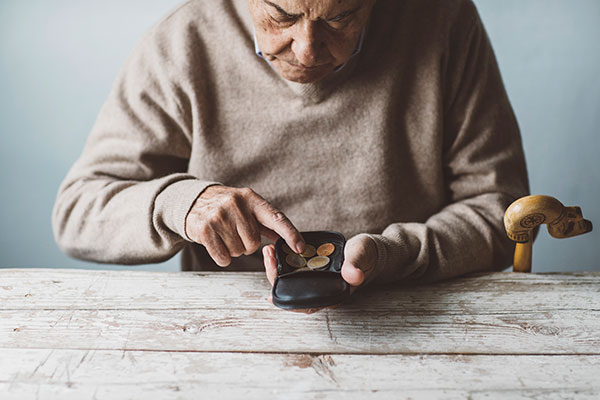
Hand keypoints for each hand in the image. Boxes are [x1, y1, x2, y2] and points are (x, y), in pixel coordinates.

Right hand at [186, 185, 304, 266]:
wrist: (193, 200)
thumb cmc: (225, 206)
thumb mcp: (247, 207)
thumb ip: (267, 222)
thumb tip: (290, 238)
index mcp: (251, 199)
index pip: (276, 218)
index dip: (290, 234)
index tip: (300, 247)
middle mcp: (236, 204)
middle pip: (254, 243)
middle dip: (246, 245)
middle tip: (236, 234)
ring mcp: (219, 216)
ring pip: (238, 251)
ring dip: (233, 250)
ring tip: (225, 236)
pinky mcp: (205, 229)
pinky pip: (223, 257)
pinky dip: (222, 257)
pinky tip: (217, 244)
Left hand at [262, 234, 378, 312]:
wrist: (371, 250)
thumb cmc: (369, 255)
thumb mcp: (363, 255)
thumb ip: (357, 263)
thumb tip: (352, 275)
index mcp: (333, 293)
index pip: (306, 304)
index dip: (288, 302)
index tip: (271, 295)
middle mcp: (322, 290)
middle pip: (293, 291)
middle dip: (276, 277)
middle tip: (269, 257)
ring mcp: (317, 280)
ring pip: (291, 280)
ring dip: (277, 268)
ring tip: (269, 251)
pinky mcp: (314, 268)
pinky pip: (295, 268)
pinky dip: (284, 261)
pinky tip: (275, 251)